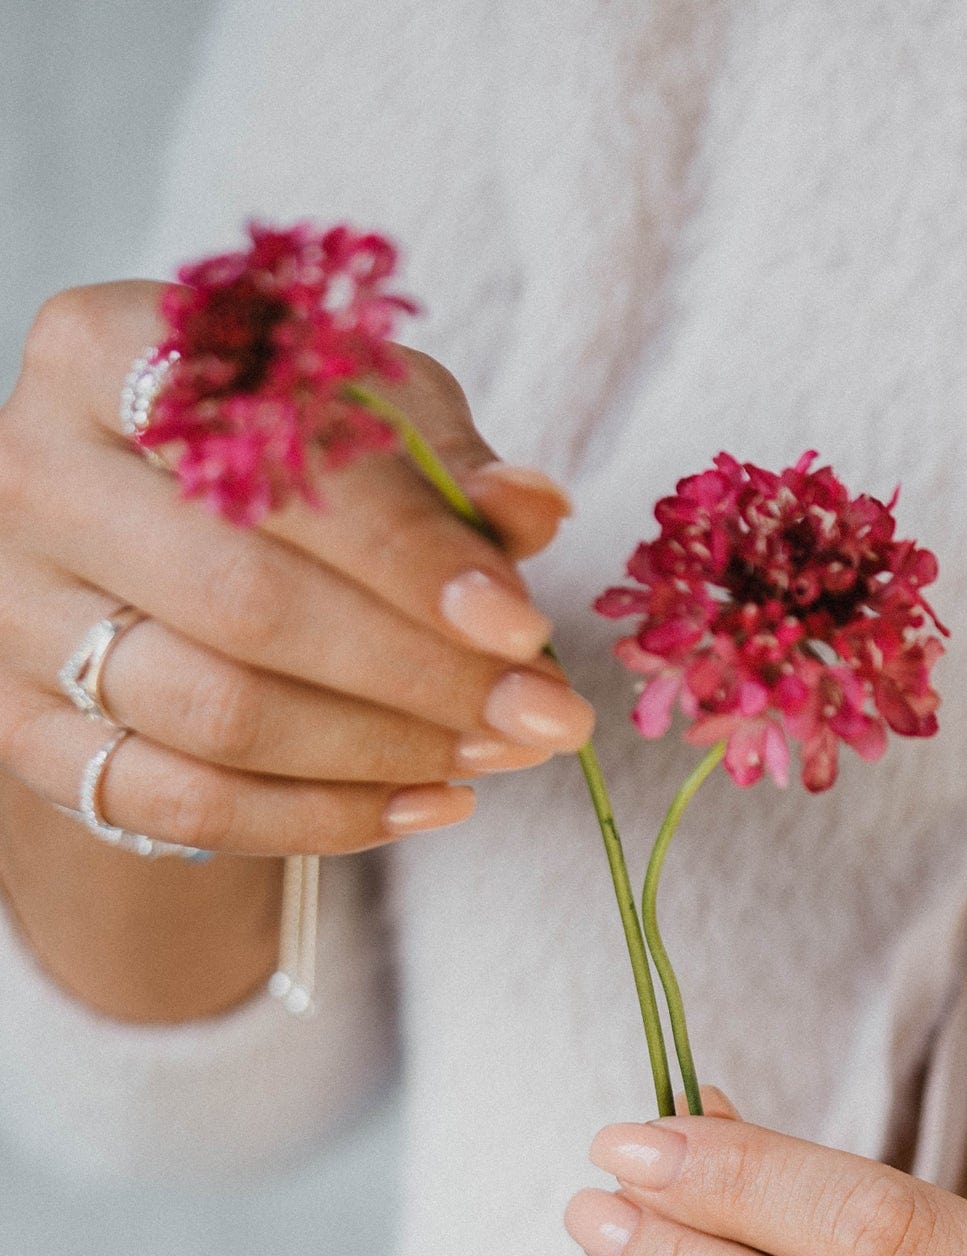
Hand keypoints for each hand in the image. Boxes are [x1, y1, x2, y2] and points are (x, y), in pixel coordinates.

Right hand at [0, 281, 592, 858]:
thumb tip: (530, 509)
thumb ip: (442, 455)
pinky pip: (181, 804)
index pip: (272, 465)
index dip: (409, 556)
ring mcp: (15, 612)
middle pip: (244, 603)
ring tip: (498, 754)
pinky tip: (429, 804)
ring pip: (217, 716)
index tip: (521, 625)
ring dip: (383, 752)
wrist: (139, 536)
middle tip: (541, 715)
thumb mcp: (358, 410)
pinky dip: (321, 819)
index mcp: (108, 353)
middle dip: (418, 674)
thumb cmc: (269, 454)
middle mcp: (37, 477)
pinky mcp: (27, 727)